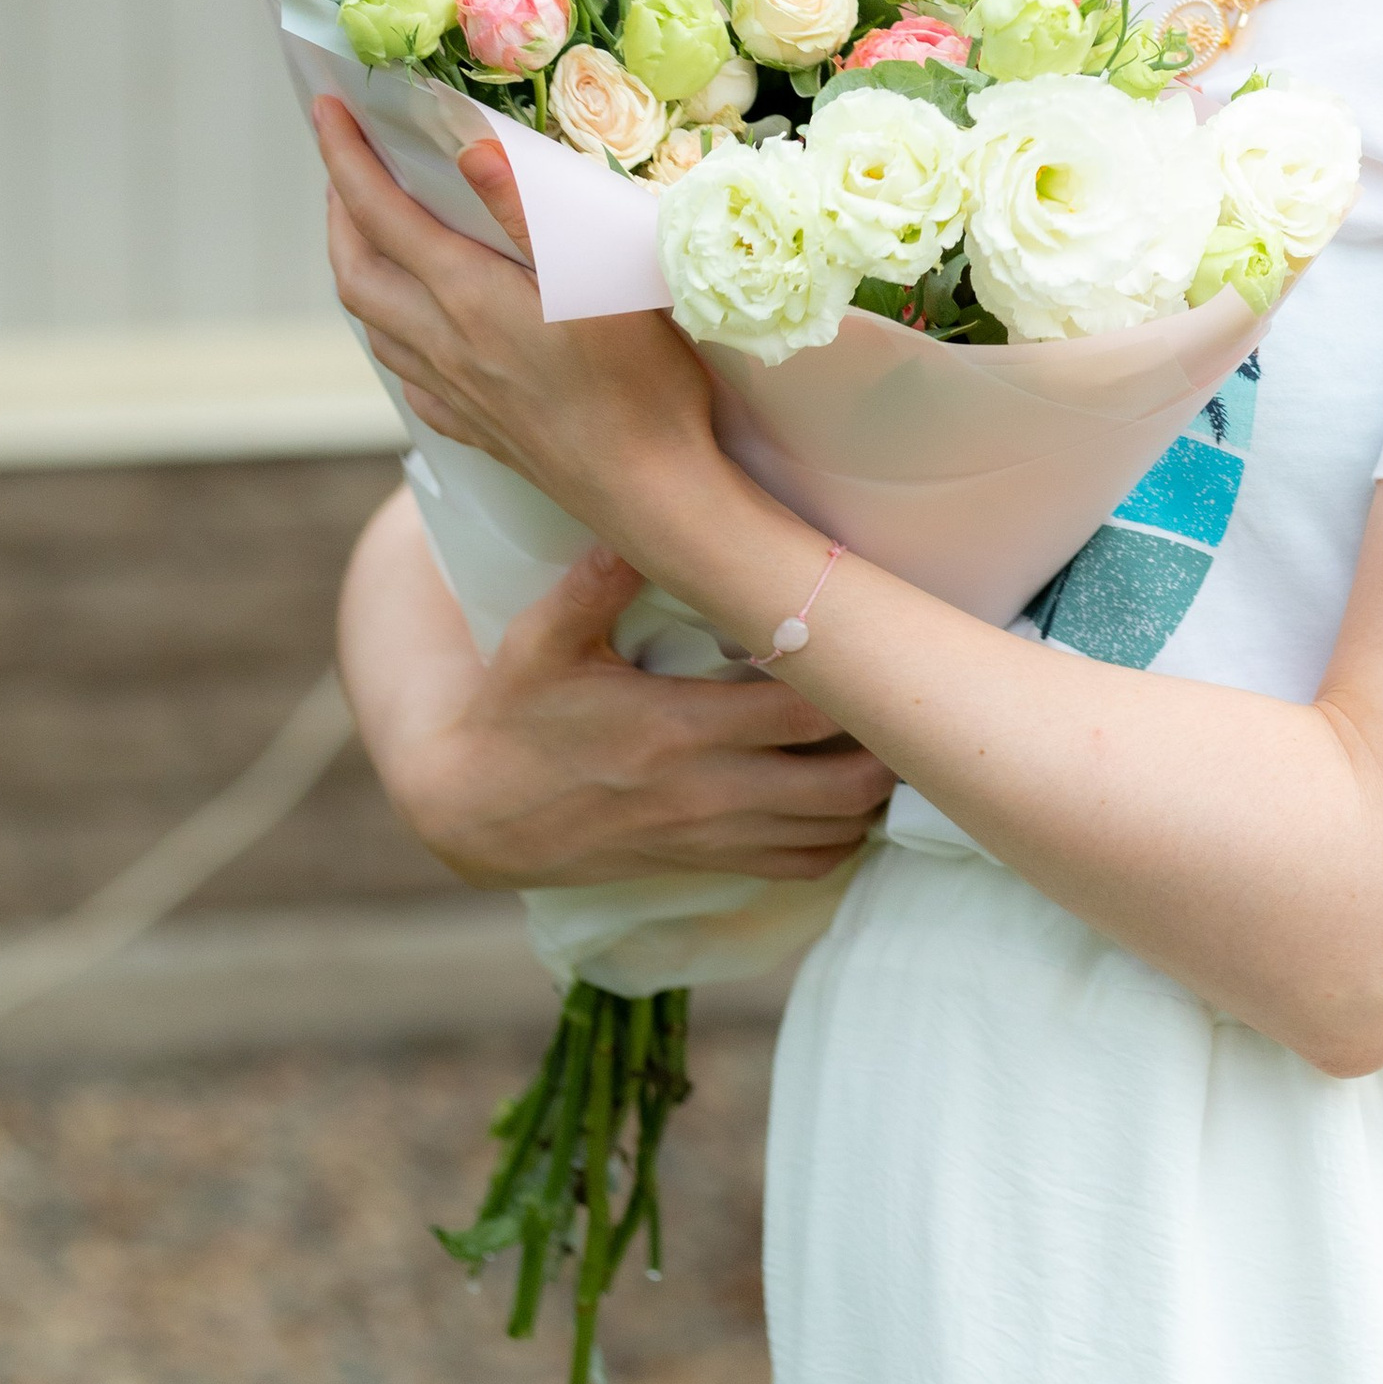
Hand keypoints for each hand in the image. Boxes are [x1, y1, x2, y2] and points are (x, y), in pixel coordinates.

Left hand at [316, 97, 718, 544]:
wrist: (650, 492)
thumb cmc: (640, 381)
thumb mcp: (597, 279)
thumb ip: (528, 213)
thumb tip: (468, 150)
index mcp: (466, 297)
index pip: (381, 213)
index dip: (345, 157)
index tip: (325, 107)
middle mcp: (444, 344)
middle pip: (357, 273)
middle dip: (338, 213)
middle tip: (343, 168)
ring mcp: (457, 392)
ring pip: (375, 326)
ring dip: (357, 270)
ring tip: (368, 238)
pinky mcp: (480, 429)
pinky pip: (411, 378)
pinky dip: (395, 339)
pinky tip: (417, 336)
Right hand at [340, 492, 894, 887]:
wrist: (475, 816)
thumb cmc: (514, 715)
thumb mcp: (538, 641)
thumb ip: (592, 584)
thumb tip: (639, 517)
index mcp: (676, 727)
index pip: (802, 707)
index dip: (853, 678)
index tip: (879, 637)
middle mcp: (706, 791)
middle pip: (841, 783)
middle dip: (889, 744)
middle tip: (907, 691)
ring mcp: (711, 836)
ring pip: (832, 831)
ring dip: (872, 793)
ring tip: (892, 736)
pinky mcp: (707, 863)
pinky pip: (801, 867)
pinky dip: (840, 837)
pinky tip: (848, 794)